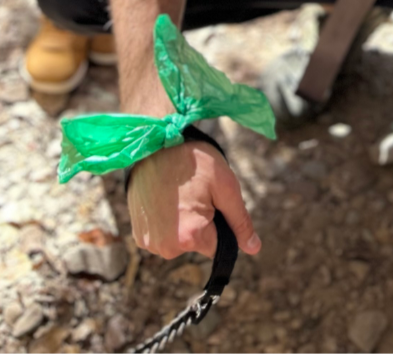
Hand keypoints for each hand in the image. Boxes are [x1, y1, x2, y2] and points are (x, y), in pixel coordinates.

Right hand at [127, 141, 260, 260]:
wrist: (154, 142)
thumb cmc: (192, 161)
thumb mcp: (225, 186)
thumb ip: (240, 221)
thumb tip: (254, 249)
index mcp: (190, 237)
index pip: (218, 247)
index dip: (219, 224)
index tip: (210, 201)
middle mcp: (166, 247)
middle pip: (197, 244)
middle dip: (200, 223)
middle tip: (194, 194)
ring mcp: (149, 242)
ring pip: (179, 240)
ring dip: (182, 223)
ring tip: (177, 194)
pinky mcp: (138, 235)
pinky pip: (162, 236)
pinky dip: (166, 222)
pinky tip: (164, 199)